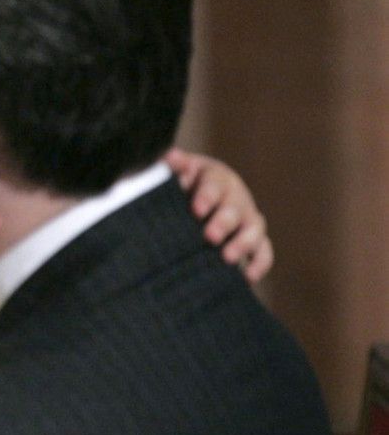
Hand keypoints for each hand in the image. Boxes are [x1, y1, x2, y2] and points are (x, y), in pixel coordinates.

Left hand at [166, 147, 272, 280]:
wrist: (198, 191)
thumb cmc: (182, 182)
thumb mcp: (176, 171)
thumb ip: (174, 166)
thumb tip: (170, 156)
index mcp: (216, 178)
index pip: (213, 185)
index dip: (206, 197)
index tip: (196, 210)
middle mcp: (236, 196)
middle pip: (235, 208)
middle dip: (224, 223)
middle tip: (210, 236)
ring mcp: (248, 217)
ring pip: (255, 229)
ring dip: (243, 243)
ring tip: (228, 258)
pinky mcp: (254, 237)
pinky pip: (264, 250)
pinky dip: (260, 263)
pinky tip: (248, 278)